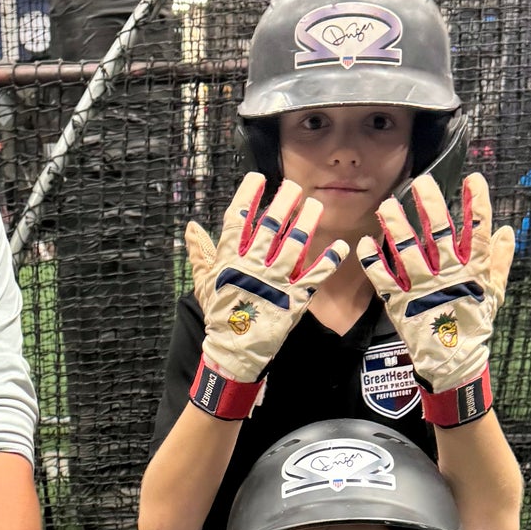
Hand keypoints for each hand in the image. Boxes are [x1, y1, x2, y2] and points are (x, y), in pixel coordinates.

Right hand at [184, 173, 347, 417]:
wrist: (234, 352)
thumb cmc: (219, 315)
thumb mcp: (205, 282)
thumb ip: (200, 253)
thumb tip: (191, 227)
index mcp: (229, 260)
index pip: (237, 220)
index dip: (248, 196)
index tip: (259, 178)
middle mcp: (252, 266)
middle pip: (270, 226)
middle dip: (283, 203)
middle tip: (295, 187)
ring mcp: (274, 283)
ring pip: (294, 246)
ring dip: (307, 223)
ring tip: (316, 205)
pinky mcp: (293, 300)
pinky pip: (314, 277)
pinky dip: (328, 261)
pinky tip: (340, 246)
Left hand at [356, 171, 513, 426]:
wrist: (454, 362)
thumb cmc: (474, 324)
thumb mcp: (493, 292)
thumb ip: (499, 261)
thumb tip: (507, 231)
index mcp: (473, 271)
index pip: (478, 231)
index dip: (477, 204)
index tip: (473, 178)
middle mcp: (448, 275)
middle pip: (440, 233)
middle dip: (430, 205)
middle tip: (420, 182)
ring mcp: (423, 289)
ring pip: (408, 251)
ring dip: (396, 227)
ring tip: (387, 205)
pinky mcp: (400, 303)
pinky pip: (383, 279)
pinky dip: (372, 262)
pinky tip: (364, 244)